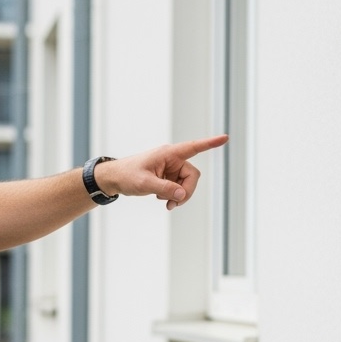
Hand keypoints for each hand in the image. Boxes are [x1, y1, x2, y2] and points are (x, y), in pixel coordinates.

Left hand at [95, 135, 227, 209]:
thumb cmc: (127, 175)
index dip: (210, 143)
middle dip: (186, 192)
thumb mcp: (145, 183)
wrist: (115, 179)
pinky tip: (161, 199)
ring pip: (186, 184)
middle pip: (192, 176)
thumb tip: (181, 195)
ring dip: (179, 196)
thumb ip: (165, 188)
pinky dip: (173, 196)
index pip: (193, 147)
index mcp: (168, 153)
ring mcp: (171, 169)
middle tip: (173, 204)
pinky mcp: (168, 177)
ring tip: (165, 204)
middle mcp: (172, 159)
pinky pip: (179, 188)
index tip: (225, 138)